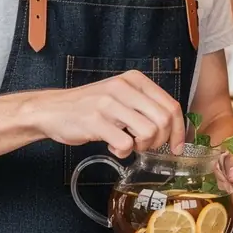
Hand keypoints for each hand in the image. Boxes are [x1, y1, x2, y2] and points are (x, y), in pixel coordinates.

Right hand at [35, 70, 184, 158]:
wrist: (52, 109)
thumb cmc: (90, 106)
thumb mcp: (121, 96)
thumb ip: (144, 105)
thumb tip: (173, 128)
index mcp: (134, 80)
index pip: (171, 105)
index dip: (179, 130)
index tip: (177, 146)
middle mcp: (123, 88)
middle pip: (164, 120)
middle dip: (161, 140)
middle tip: (146, 146)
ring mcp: (108, 103)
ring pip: (148, 132)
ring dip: (142, 147)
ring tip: (128, 145)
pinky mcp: (95, 121)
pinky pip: (125, 144)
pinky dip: (122, 152)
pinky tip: (113, 146)